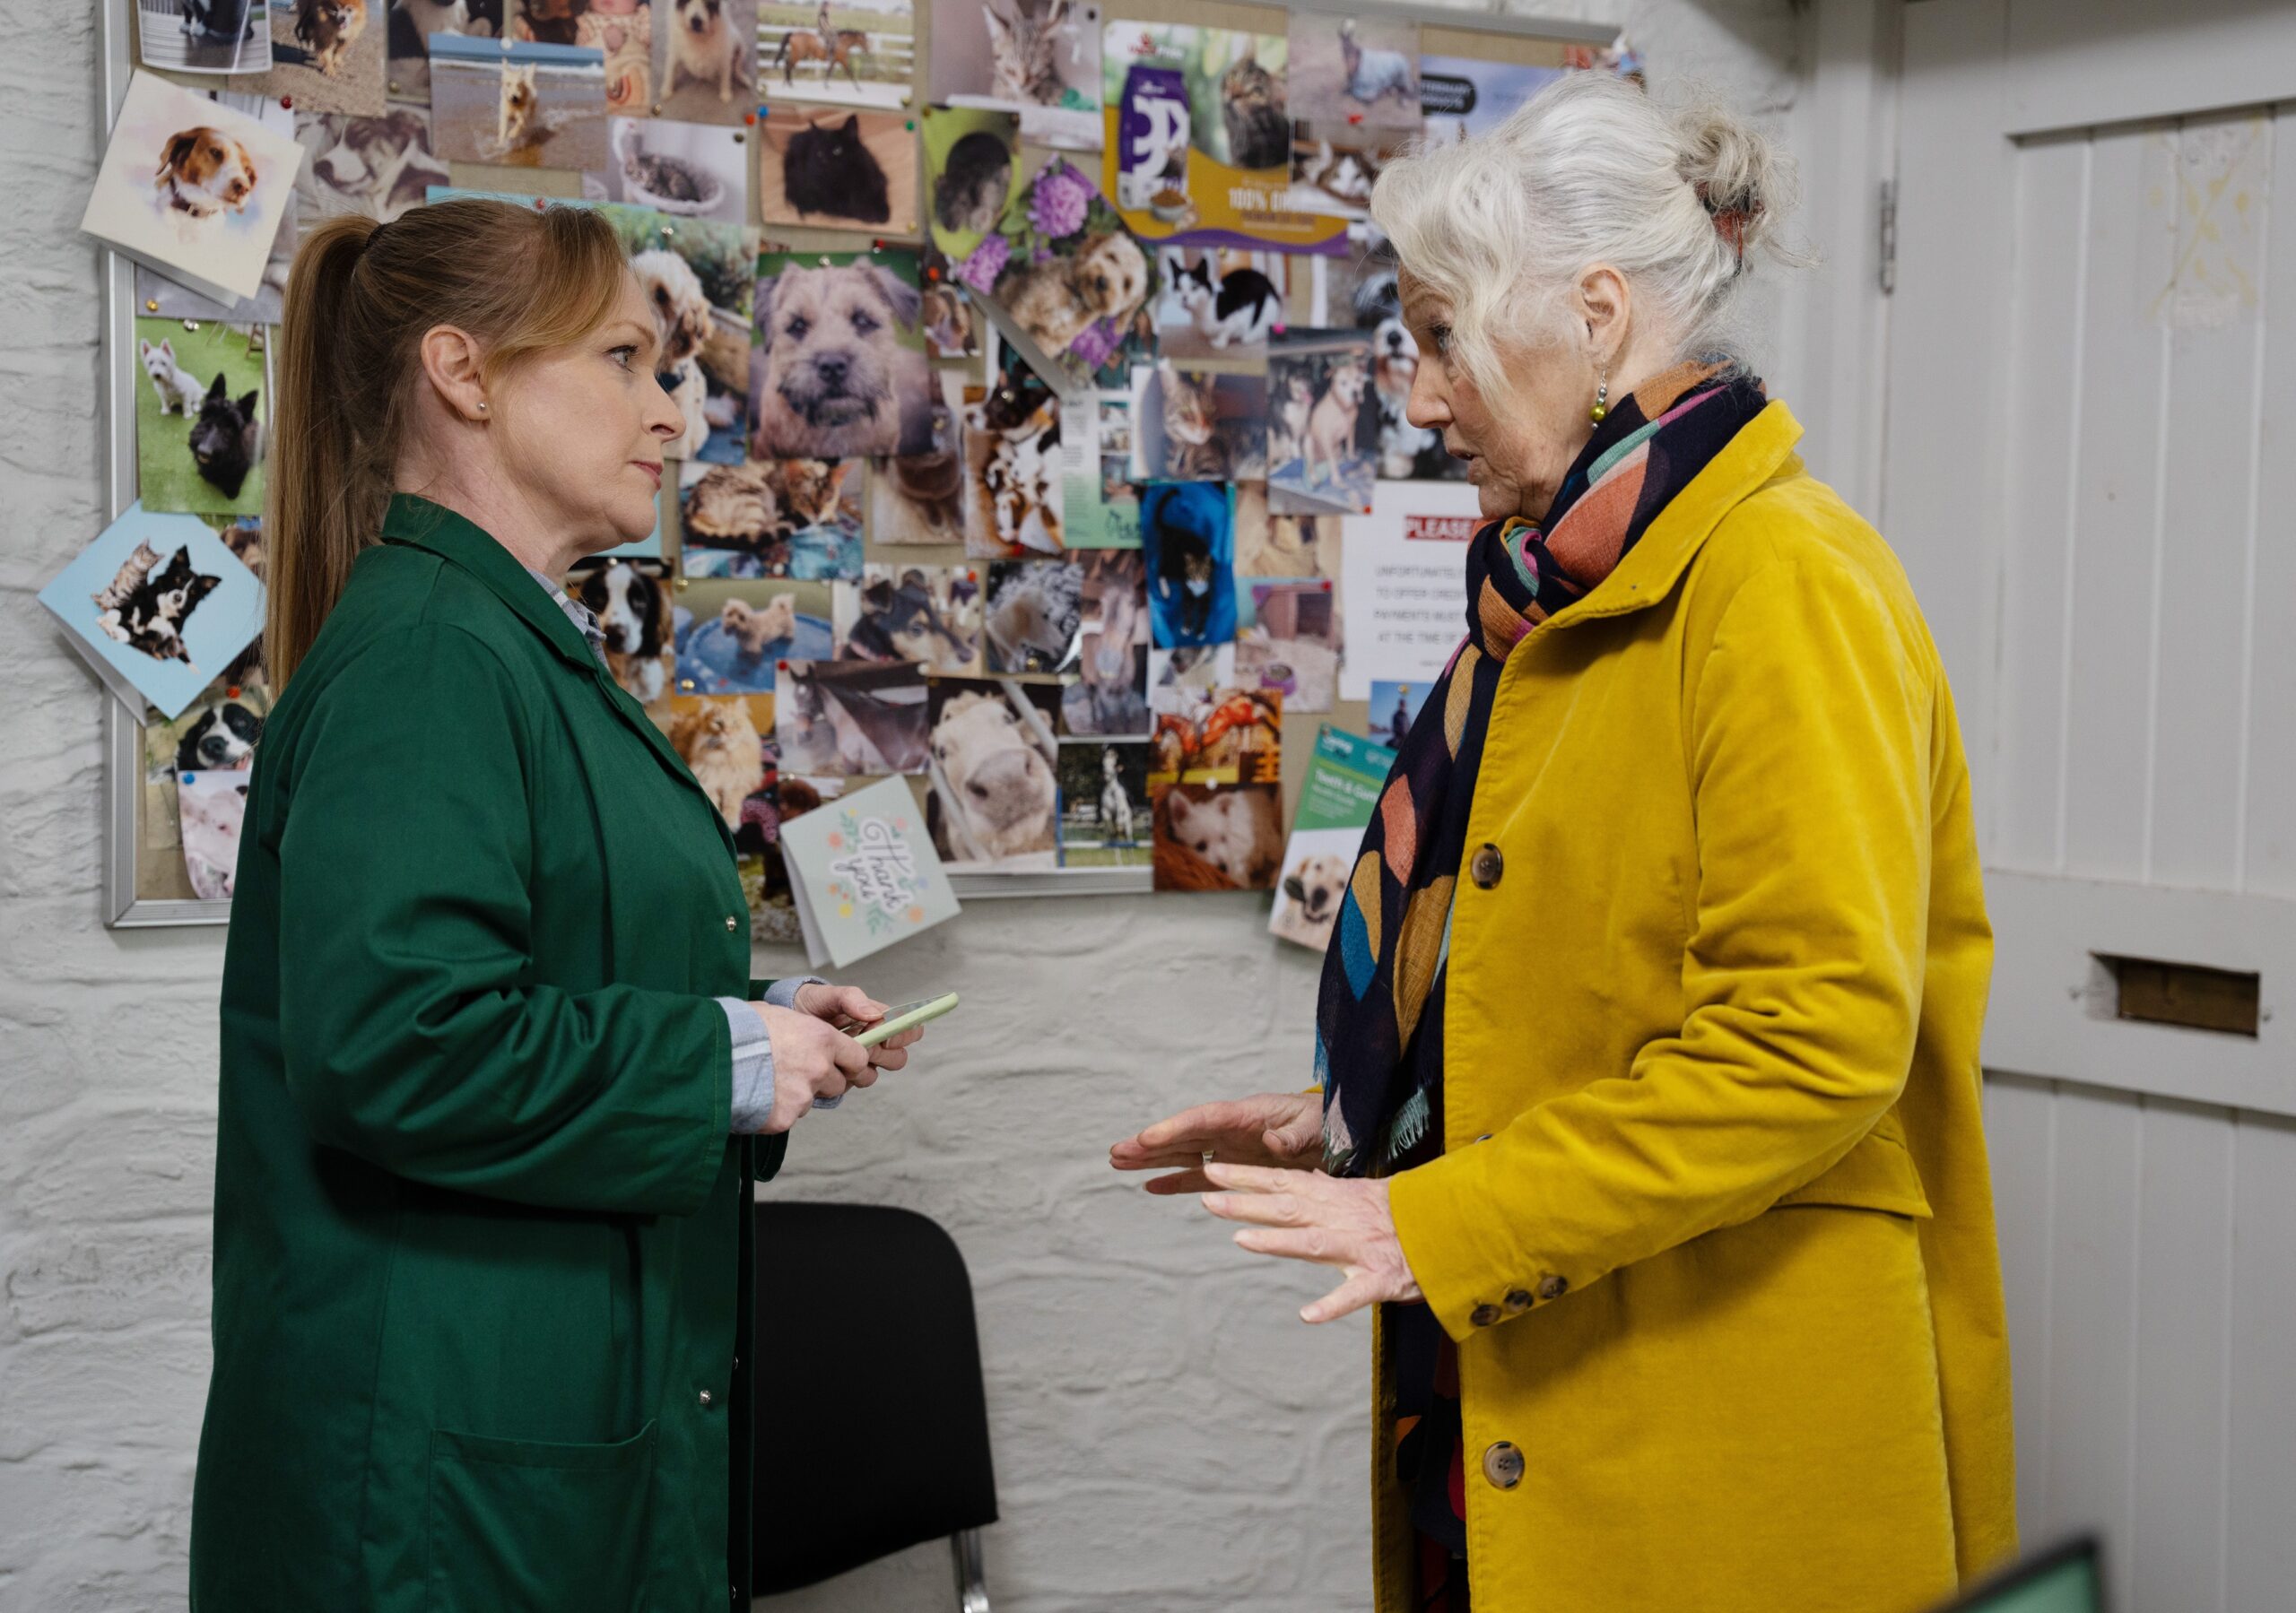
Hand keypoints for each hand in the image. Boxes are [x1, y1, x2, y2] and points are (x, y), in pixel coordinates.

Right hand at [752, 999, 872, 1132]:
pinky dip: (775, 1110)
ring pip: (811, 1100)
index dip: (848, 1062)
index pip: (858, 1058)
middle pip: (837, 1083)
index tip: (839, 1063)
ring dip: (796, 1095)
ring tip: (768, 1081)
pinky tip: (757, 1096)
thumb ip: (805, 1030)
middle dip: (821, 1080)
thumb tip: (814, 1035)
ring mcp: (803, 1095)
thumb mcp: (779, 1015)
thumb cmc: (740, 1028)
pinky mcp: (785, 1117)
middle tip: (793, 1072)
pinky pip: (789, 1116)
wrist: (711, 1054)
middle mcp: (818, 1067)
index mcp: (822, 1038)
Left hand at [790, 982, 926, 1070]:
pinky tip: (827, 1063)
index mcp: (878, 1020)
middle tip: (860, 1046)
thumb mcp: (828, 995)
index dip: (903, 1036)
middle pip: (898, 1058)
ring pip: (873, 1075)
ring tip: (838, 1055)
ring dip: (858, 1068)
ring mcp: (859, 1061)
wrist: (786, 1020)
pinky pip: (851, 1084)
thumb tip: (874, 1014)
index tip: (884, 1038)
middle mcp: (874, 1042)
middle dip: (880, 1055)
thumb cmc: (811, 1004)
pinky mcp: (843, 1075)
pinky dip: (841, 1077)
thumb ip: (851, 998)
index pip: (910, 1030)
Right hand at [1108, 1092, 1322, 1194]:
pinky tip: (1150, 1186)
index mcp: (1248, 1114)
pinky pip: (1199, 1176)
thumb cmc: (1329, 1125)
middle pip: (1183, 1135)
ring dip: (1152, 1159)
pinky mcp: (1235, 1170)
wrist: (1341, 1138)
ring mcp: (1230, 1149)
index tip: (1147, 1137)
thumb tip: (1273, 1141)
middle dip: (1150, 1143)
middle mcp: (1231, 1130)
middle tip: (1117, 1151)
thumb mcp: (1318, 1128)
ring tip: (1118, 1163)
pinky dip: (1175, 1180)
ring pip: (1183, 1154)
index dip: (1174, 1128)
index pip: (1204, 1119)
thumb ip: (1295, 1135)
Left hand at [1200, 1163, 1421, 1324]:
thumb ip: (1331, 1190)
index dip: (1247, 1176)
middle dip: (1246, 1203)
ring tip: (1240, 1240)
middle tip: (1206, 1198)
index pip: (1284, 1181)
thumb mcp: (1365, 1194)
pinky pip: (1356, 1294)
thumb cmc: (1406, 1213)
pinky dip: (1332, 1304)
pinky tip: (1308, 1315)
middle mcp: (1343, 1219)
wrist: (1454, 1228)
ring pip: (1313, 1243)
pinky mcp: (1382, 1279)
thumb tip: (1304, 1176)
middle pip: (1288, 1208)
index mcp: (1337, 1197)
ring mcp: (1362, 1249)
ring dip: (1277, 1241)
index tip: (1211, 1169)